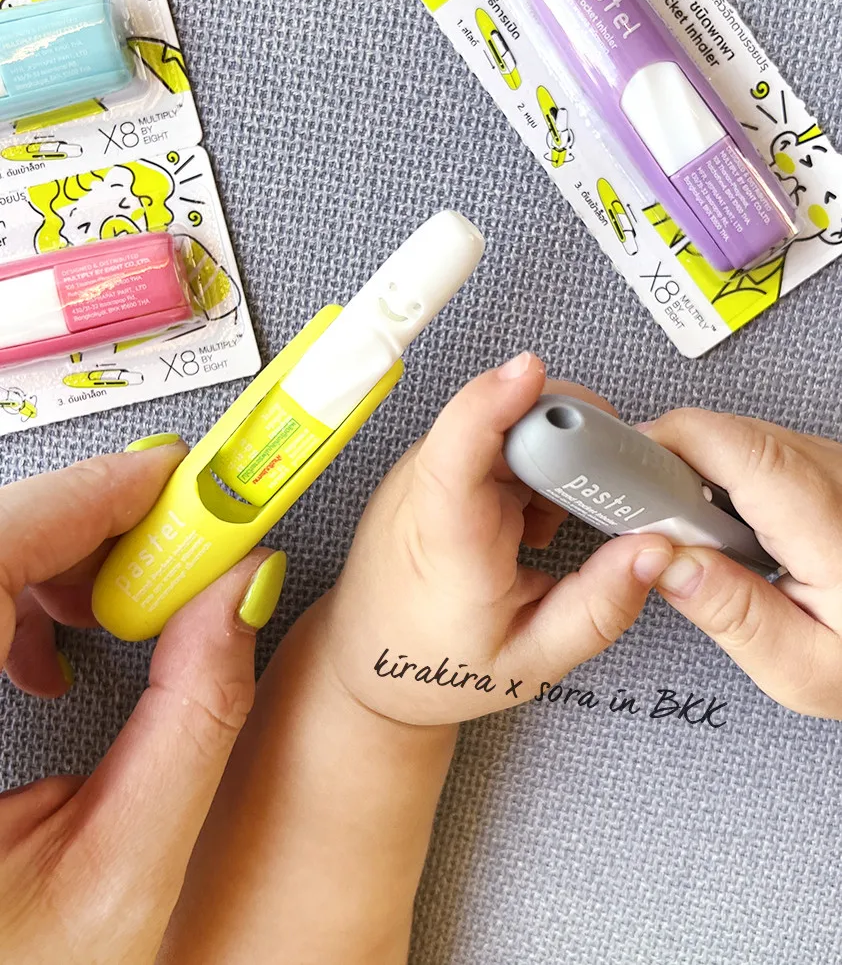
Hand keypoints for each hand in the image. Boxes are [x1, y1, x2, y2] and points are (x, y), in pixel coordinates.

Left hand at [0, 441, 285, 964]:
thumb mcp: (119, 881)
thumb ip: (193, 722)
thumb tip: (241, 593)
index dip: (87, 496)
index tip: (171, 476)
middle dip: (81, 522)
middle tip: (171, 542)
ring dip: (46, 556)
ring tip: (116, 607)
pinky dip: (7, 591)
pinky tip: (46, 646)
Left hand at [320, 353, 674, 725]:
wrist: (366, 667)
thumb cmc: (438, 668)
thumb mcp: (532, 661)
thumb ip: (598, 609)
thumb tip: (653, 550)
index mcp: (447, 541)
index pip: (458, 449)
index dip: (495, 401)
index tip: (532, 370)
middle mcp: (425, 492)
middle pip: (501, 423)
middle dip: (570, 432)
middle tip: (618, 477)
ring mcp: (423, 475)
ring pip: (503, 427)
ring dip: (553, 455)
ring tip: (560, 523)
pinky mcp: (430, 471)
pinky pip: (492, 441)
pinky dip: (531, 467)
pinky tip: (532, 521)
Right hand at [645, 409, 841, 716]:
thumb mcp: (806, 670)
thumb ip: (730, 615)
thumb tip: (663, 563)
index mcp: (826, 520)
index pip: (719, 442)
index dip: (653, 448)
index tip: (615, 482)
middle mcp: (834, 473)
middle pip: (717, 435)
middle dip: (668, 474)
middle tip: (662, 537)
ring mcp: (835, 462)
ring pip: (736, 440)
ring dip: (700, 482)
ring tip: (713, 547)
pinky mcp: (832, 465)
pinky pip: (760, 453)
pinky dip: (731, 484)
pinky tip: (743, 536)